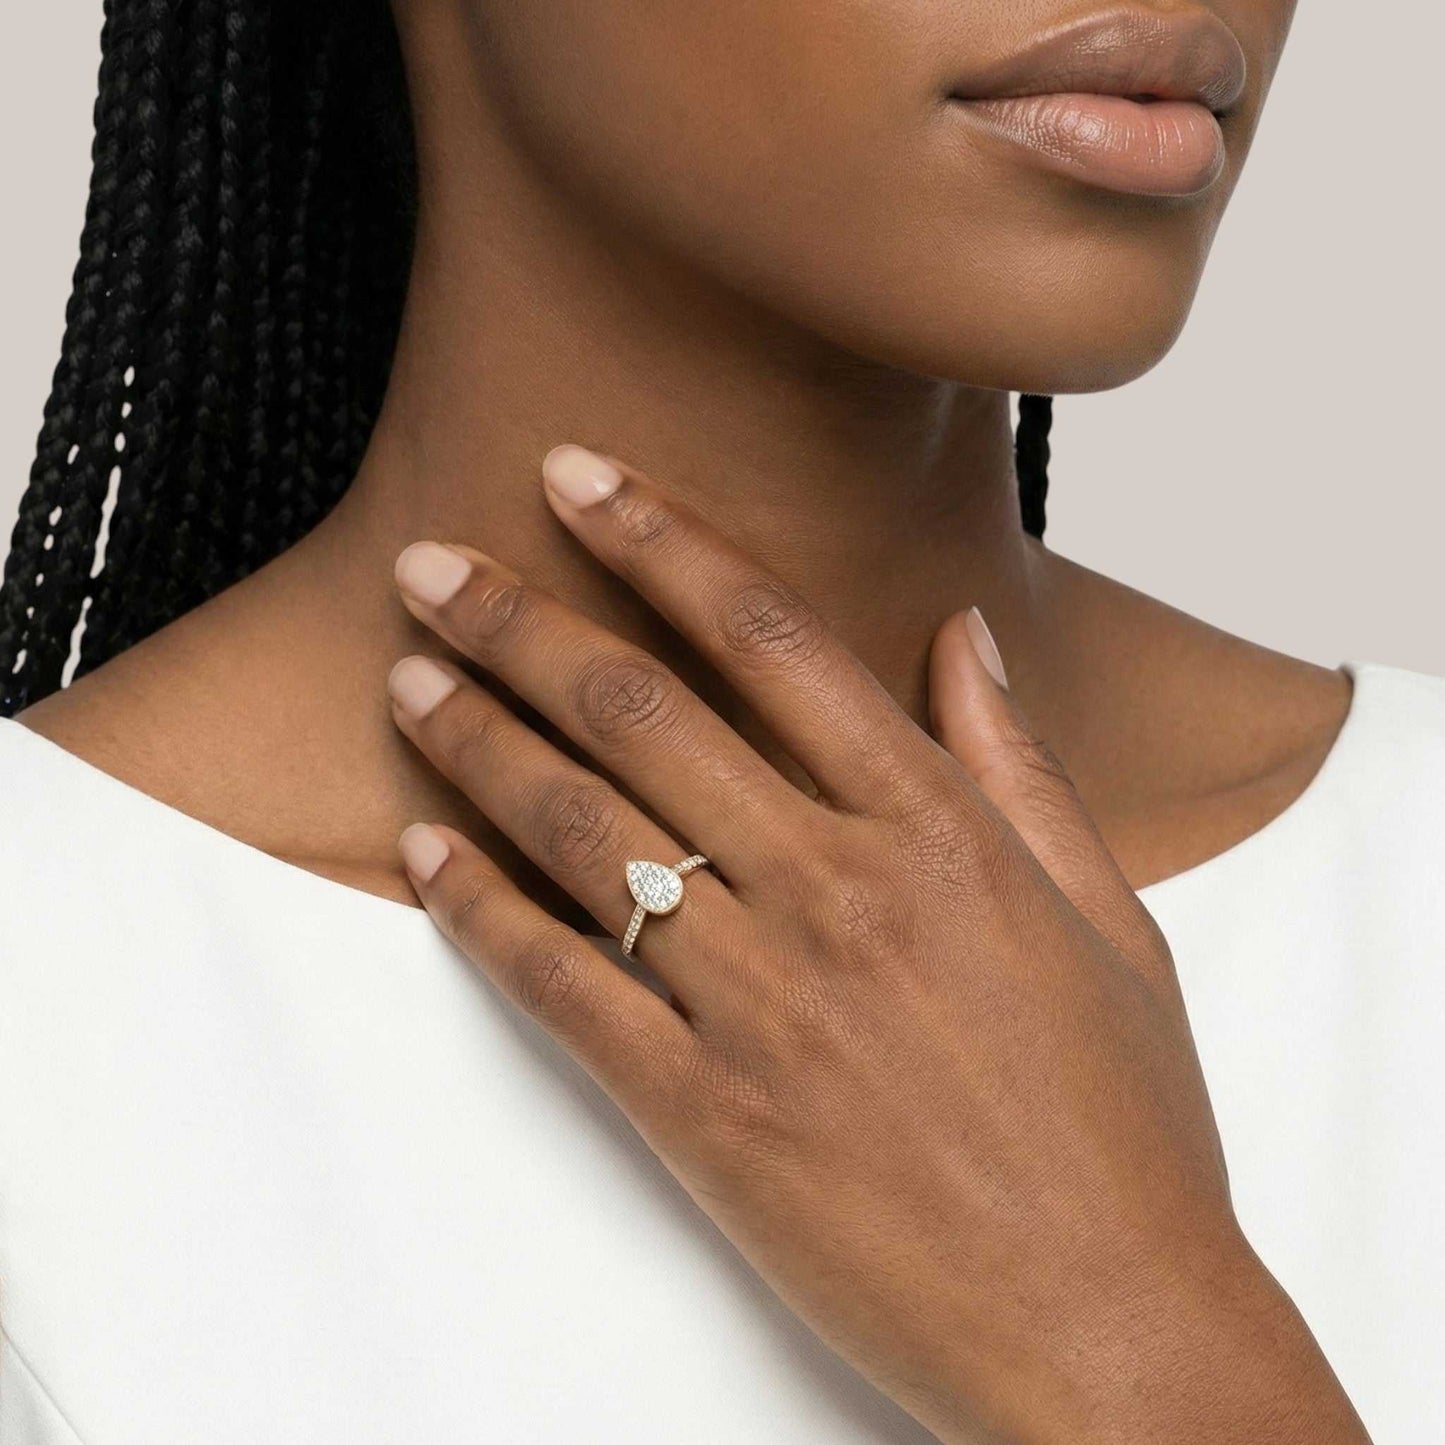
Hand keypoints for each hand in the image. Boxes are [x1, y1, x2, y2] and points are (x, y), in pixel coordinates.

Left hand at [385, 446, 1367, 1443]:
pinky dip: (477, 911)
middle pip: (640, 713)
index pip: (768, 636)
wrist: (1108, 1325)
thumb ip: (1019, 769)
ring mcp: (762, 1001)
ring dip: (476, 741)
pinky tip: (420, 851)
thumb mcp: (1110, 922)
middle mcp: (837, 891)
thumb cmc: (1124, 1126)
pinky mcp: (703, 1111)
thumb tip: (963, 642)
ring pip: (579, 831)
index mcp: (940, 829)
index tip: (576, 477)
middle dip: (518, 621)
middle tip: (428, 564)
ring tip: (407, 679)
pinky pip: (560, 986)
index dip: (659, 540)